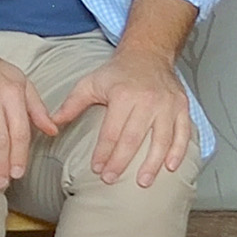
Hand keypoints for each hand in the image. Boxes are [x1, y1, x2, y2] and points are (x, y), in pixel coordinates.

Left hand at [52, 41, 193, 185]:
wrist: (148, 55)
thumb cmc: (117, 73)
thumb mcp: (90, 83)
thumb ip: (71, 104)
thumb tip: (52, 124)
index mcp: (123, 96)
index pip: (111, 131)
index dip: (103, 152)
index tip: (96, 169)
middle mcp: (148, 101)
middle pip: (134, 139)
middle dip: (121, 162)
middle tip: (111, 179)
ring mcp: (168, 105)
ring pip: (161, 140)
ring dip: (152, 164)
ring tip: (142, 182)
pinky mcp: (182, 108)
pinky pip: (183, 134)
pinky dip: (179, 152)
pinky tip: (170, 167)